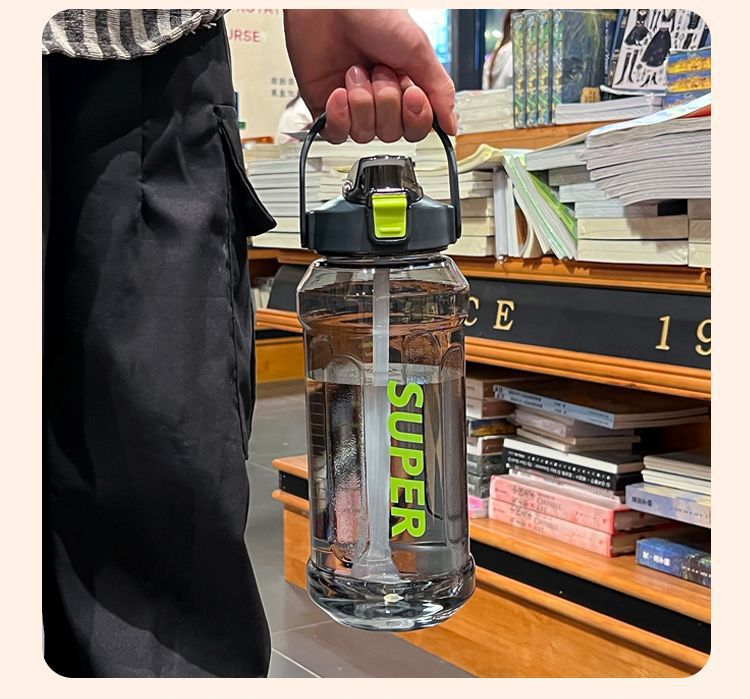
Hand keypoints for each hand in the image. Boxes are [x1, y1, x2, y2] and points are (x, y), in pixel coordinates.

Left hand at [283, 10, 455, 142]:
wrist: (329, 6)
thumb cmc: (372, 15)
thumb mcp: (417, 49)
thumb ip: (439, 91)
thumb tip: (451, 125)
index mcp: (406, 87)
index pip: (417, 127)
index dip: (415, 117)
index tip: (411, 93)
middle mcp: (381, 100)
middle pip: (391, 133)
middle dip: (385, 102)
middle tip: (379, 71)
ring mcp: (354, 107)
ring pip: (365, 134)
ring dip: (361, 102)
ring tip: (355, 72)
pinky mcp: (329, 111)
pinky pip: (338, 134)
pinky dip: (339, 116)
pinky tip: (338, 93)